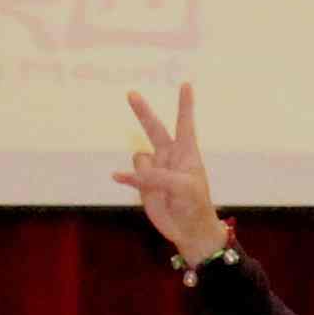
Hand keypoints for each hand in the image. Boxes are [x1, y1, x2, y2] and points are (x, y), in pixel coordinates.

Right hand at [118, 84, 228, 264]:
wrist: (188, 230)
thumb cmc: (195, 205)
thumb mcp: (183, 187)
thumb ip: (158, 175)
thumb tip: (130, 173)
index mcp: (187, 153)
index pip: (185, 123)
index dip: (185, 104)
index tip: (186, 84)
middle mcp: (170, 156)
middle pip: (154, 128)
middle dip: (142, 111)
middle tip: (131, 93)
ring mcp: (155, 169)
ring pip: (140, 157)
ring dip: (144, 170)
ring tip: (160, 189)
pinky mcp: (143, 184)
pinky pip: (130, 174)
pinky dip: (127, 177)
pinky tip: (118, 178)